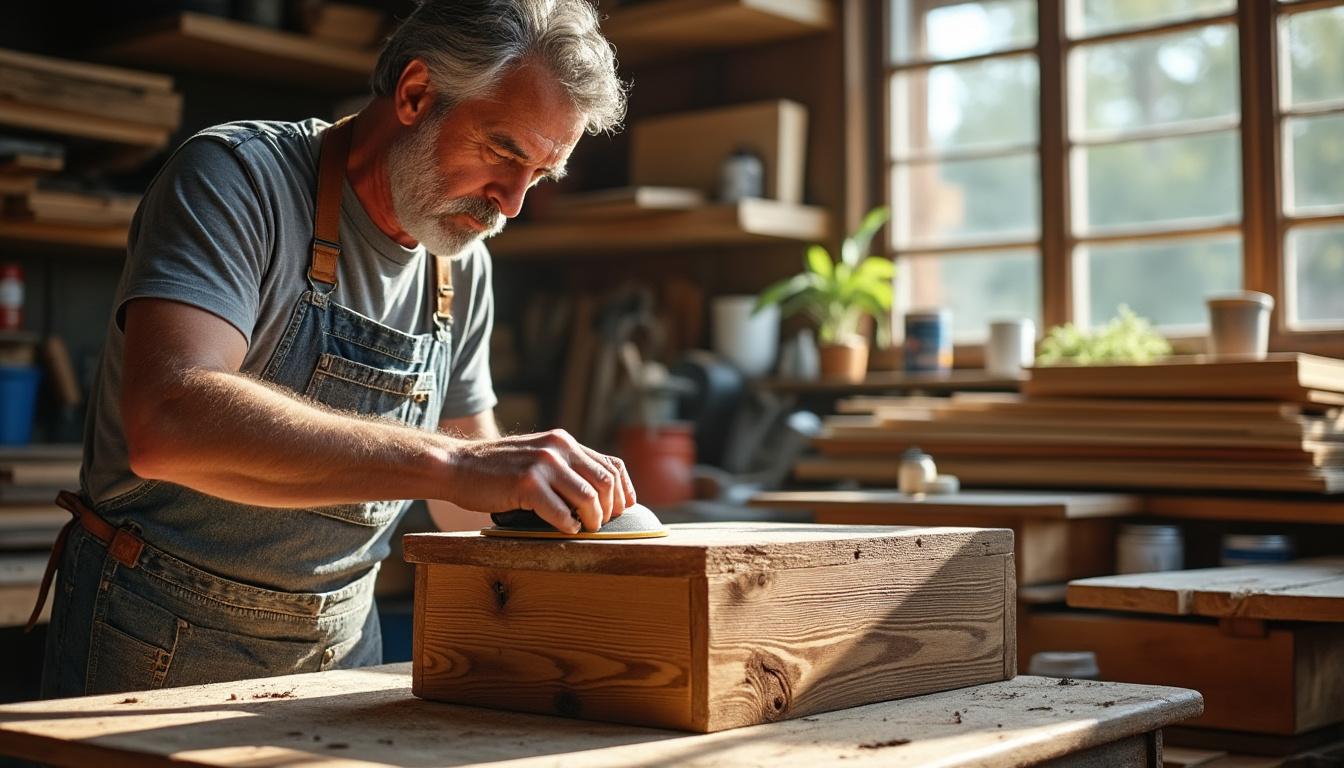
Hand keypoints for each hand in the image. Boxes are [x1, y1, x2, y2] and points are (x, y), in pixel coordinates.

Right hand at [443, 429, 635, 532]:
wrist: (457, 466)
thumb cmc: (496, 469)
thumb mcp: (536, 456)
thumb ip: (563, 466)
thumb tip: (596, 493)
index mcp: (564, 441)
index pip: (611, 465)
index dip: (624, 491)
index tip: (624, 510)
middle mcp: (558, 448)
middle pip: (606, 482)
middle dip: (610, 509)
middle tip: (602, 524)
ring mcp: (543, 464)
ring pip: (589, 498)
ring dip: (592, 520)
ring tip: (585, 529)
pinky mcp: (527, 483)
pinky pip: (562, 513)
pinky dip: (568, 526)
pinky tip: (565, 529)